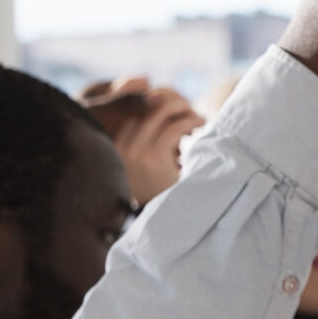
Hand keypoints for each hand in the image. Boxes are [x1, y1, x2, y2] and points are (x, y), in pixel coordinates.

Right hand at [79, 75, 204, 206]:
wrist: (168, 223)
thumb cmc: (162, 191)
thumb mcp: (152, 161)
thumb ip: (151, 136)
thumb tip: (158, 95)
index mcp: (115, 145)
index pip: (135, 109)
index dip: (158, 102)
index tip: (179, 108)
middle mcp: (119, 146)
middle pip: (146, 106)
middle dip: (172, 102)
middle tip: (192, 111)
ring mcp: (134, 151)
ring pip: (161, 112)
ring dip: (184, 110)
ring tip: (200, 119)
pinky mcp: (153, 158)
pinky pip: (175, 127)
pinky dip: (192, 122)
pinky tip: (202, 127)